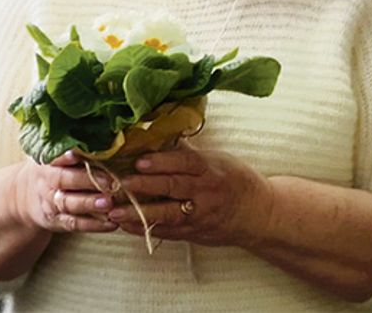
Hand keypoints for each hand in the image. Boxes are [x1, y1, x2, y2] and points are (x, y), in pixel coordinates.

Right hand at [13, 151, 117, 233]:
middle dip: (87, 181)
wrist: (23, 196)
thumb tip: (115, 130)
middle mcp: (48, 182)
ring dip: (90, 204)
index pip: (56, 158)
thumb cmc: (56, 168)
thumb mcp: (58, 155)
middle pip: (65, 181)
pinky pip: (74, 224)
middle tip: (111, 182)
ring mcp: (51, 203)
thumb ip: (80, 146)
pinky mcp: (57, 221)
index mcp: (49, 162)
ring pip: (69, 204)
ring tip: (110, 203)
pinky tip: (112, 224)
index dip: (65, 156)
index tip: (77, 153)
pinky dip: (93, 225)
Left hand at [110, 145, 272, 247]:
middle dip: (144, 185)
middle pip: (173, 187)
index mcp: (212, 169)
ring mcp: (199, 215)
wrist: (257, 214)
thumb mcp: (220, 161)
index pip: (185, 163)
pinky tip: (125, 225)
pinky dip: (144, 228)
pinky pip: (166, 231)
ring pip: (166, 214)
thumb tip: (160, 138)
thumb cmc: (237, 181)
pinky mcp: (193, 233)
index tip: (140, 160)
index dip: (162, 162)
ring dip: (138, 213)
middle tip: (119, 183)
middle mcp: (206, 192)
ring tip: (113, 212)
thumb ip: (191, 155)